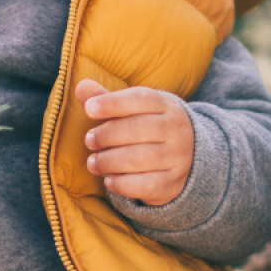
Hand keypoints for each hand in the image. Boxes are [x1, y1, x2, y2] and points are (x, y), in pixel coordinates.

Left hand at [76, 79, 194, 205]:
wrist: (189, 158)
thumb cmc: (149, 127)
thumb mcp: (133, 110)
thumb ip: (106, 100)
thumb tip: (81, 86)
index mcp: (166, 105)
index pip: (140, 99)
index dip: (113, 103)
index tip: (88, 109)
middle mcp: (176, 129)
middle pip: (139, 129)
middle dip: (108, 135)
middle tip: (89, 140)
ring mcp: (178, 157)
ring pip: (141, 159)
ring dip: (110, 161)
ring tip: (93, 163)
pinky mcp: (173, 183)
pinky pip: (147, 185)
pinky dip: (123, 184)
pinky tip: (109, 180)